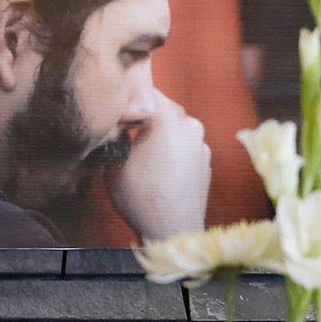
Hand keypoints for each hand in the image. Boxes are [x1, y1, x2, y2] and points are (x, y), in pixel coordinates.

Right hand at [107, 92, 210, 242]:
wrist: (174, 231)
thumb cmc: (141, 196)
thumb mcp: (115, 161)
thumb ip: (116, 132)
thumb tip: (116, 121)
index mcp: (168, 117)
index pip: (145, 90)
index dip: (127, 99)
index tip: (115, 114)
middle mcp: (190, 124)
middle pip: (162, 108)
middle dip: (145, 116)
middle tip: (125, 133)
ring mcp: (201, 144)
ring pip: (174, 129)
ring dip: (159, 135)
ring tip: (142, 156)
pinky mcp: (205, 162)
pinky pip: (184, 147)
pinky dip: (172, 151)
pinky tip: (159, 171)